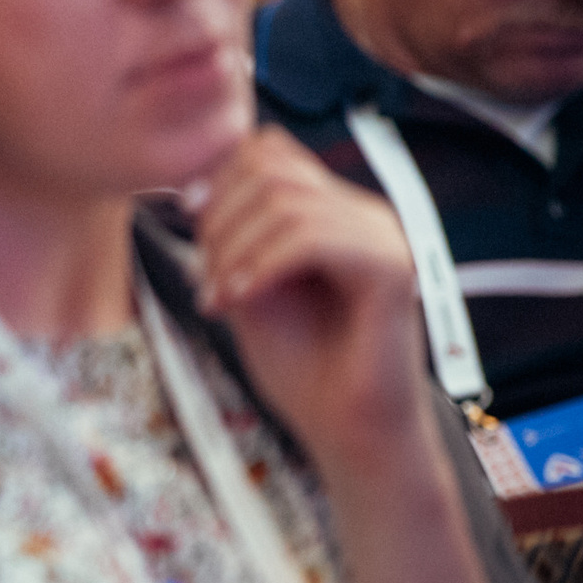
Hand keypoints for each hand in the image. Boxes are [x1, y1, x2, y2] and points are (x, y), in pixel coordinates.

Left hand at [191, 126, 437, 491]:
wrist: (346, 431)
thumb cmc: (302, 367)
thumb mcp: (247, 287)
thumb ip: (230, 237)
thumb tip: (192, 190)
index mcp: (332, 211)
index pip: (269, 150)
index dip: (218, 181)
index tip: (190, 228)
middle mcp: (363, 215)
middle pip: (272, 168)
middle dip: (220, 219)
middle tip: (205, 275)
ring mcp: (383, 238)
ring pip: (287, 202)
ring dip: (234, 249)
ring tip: (219, 297)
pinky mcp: (392, 270)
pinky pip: (312, 240)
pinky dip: (261, 268)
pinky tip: (238, 300)